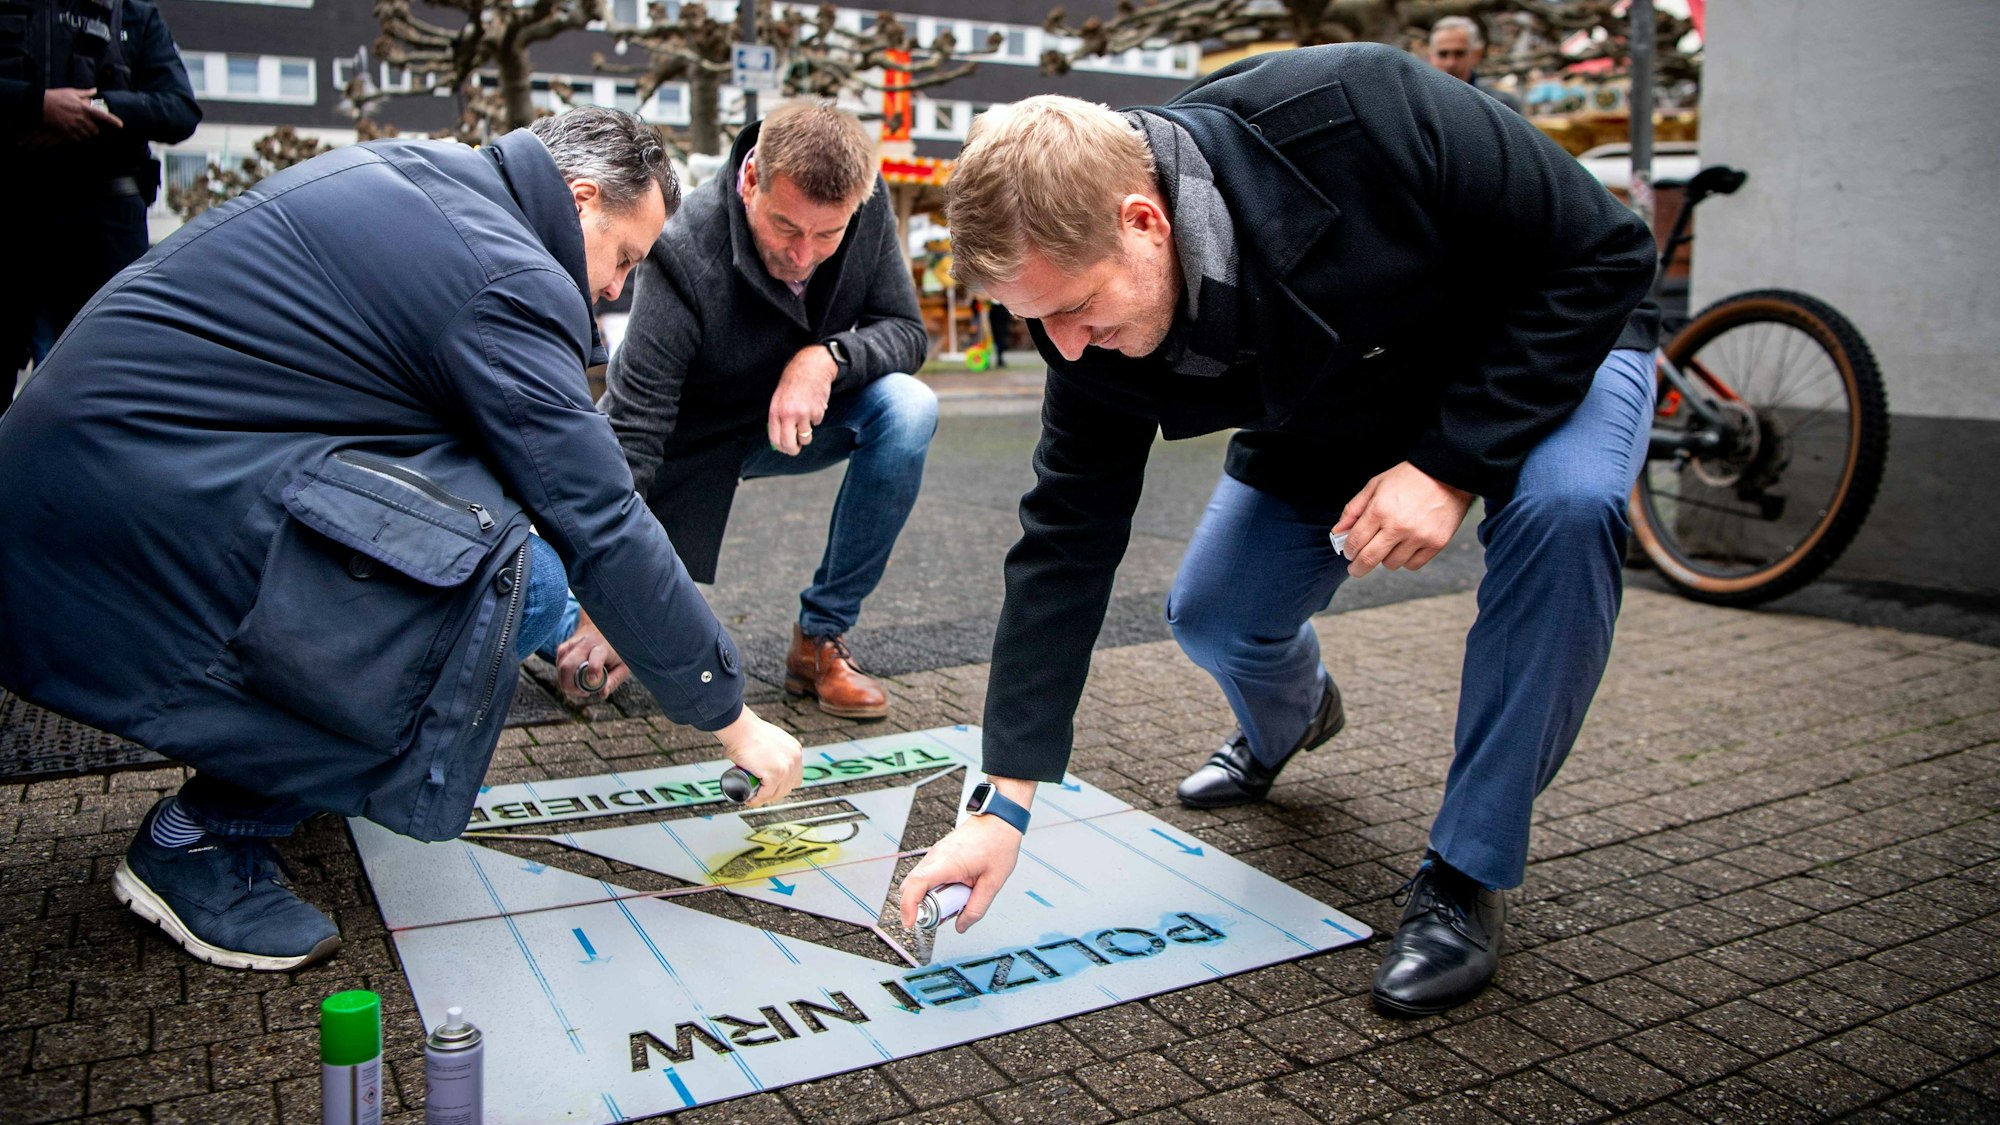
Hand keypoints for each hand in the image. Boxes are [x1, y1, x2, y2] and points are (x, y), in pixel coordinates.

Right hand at [42, 88, 119, 140]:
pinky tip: (74, 132)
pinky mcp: (67, 132)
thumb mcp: (71, 92)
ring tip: (80, 128)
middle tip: (88, 125)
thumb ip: (85, 93)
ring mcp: (74, 126)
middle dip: (94, 129)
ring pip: (87, 135)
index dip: (114, 121)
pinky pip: (78, 139)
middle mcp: (81, 118)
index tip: (121, 125)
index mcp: (84, 108)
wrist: (40, 104)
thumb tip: (95, 90)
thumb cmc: (56, 96)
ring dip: (86, 133)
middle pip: (96, 130)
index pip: (103, 116)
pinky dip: (78, 137)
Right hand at [553, 610, 629, 697]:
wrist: (601, 627)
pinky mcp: (563, 648)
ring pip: (561, 668)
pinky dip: (564, 678)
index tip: (593, 682)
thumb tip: (601, 694)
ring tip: (580, 689)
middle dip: (571, 686)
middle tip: (584, 693)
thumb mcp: (622, 665)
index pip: (596, 657)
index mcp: (602, 646)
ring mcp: (570, 645)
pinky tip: (574, 680)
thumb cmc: (614, 650)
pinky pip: (558, 666)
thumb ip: (614, 681)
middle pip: (569, 666)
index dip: (594, 670)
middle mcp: (584, 644)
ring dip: (567, 684)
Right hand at [714, 707, 802, 807]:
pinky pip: (766, 793)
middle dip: (774, 793)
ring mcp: (785, 768)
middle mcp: (794, 759)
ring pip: (777, 792)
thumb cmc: (748, 731)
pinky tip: (751, 799)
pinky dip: (758, 799)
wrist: (740, 728)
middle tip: (760, 793)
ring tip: (754, 797)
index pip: (794, 775)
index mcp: (794, 750)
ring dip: (765, 798)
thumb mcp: (769, 739)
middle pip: (788, 786)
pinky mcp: (774, 774)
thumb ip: (771, 749)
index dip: (783, 784)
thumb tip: (763, 759)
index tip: (771, 787)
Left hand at [765, 344, 836, 455]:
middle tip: (797, 448)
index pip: (775, 439)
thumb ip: (778, 418)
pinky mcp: (817, 412)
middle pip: (790, 444)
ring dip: (806, 434)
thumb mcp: (779, 399)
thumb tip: (780, 439)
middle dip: (794, 450)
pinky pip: (816, 423)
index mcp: (775, 412)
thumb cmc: (793, 382)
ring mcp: (803, 415)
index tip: (786, 449)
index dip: (781, 448)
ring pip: (805, 438)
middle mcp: (788, 415)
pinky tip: (813, 405)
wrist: (810, 368)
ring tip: (806, 419)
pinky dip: (816, 418)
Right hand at [898, 777, 1031, 932]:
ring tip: (951, 902)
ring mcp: (935, 853)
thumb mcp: (993, 882)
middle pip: (911, 885)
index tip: (910, 922)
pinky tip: (953, 891)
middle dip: (917, 906)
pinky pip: (927, 875)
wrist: (1000, 819)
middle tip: (939, 918)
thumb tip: (962, 926)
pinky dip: (932, 888)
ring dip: (926, 897)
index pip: (916, 884)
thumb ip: (976, 907)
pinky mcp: (939, 854)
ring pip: (917, 881)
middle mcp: (936, 856)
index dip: (908, 906)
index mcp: (947, 862)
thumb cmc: (998, 844)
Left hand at [1332, 461, 1474, 577]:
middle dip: (1357, 568)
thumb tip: (1338, 532)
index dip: (1348, 551)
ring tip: (1390, 545)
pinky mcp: (1436, 543)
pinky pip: (1413, 565)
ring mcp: (1418, 537)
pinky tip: (1406, 547)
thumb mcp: (1375, 485)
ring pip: (1392, 564)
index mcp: (1379, 510)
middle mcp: (1398, 526)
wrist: (1447, 473)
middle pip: (1369, 559)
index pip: (1355, 542)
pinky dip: (1406, 560)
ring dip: (1386, 558)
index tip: (1349, 553)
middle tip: (1356, 569)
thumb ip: (1353, 509)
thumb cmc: (1408, 478)